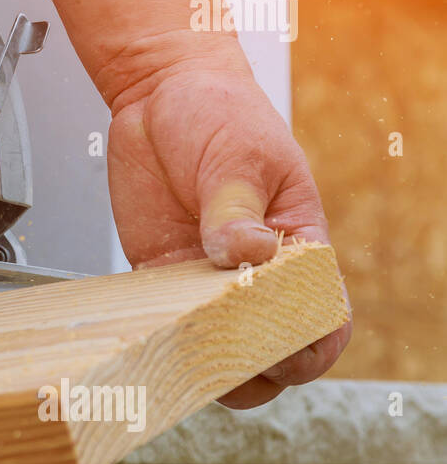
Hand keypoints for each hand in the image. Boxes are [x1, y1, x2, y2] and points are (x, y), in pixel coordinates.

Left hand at [103, 33, 351, 407]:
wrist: (161, 94)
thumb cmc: (221, 113)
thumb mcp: (239, 155)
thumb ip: (237, 208)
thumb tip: (247, 253)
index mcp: (299, 244)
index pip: (322, 316)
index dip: (310, 346)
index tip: (284, 352)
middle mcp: (256, 271)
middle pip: (268, 349)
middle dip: (252, 369)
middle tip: (221, 361)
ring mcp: (205, 277)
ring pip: (214, 347)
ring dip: (200, 361)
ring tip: (180, 355)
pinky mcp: (161, 272)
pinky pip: (162, 320)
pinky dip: (155, 336)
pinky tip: (142, 337)